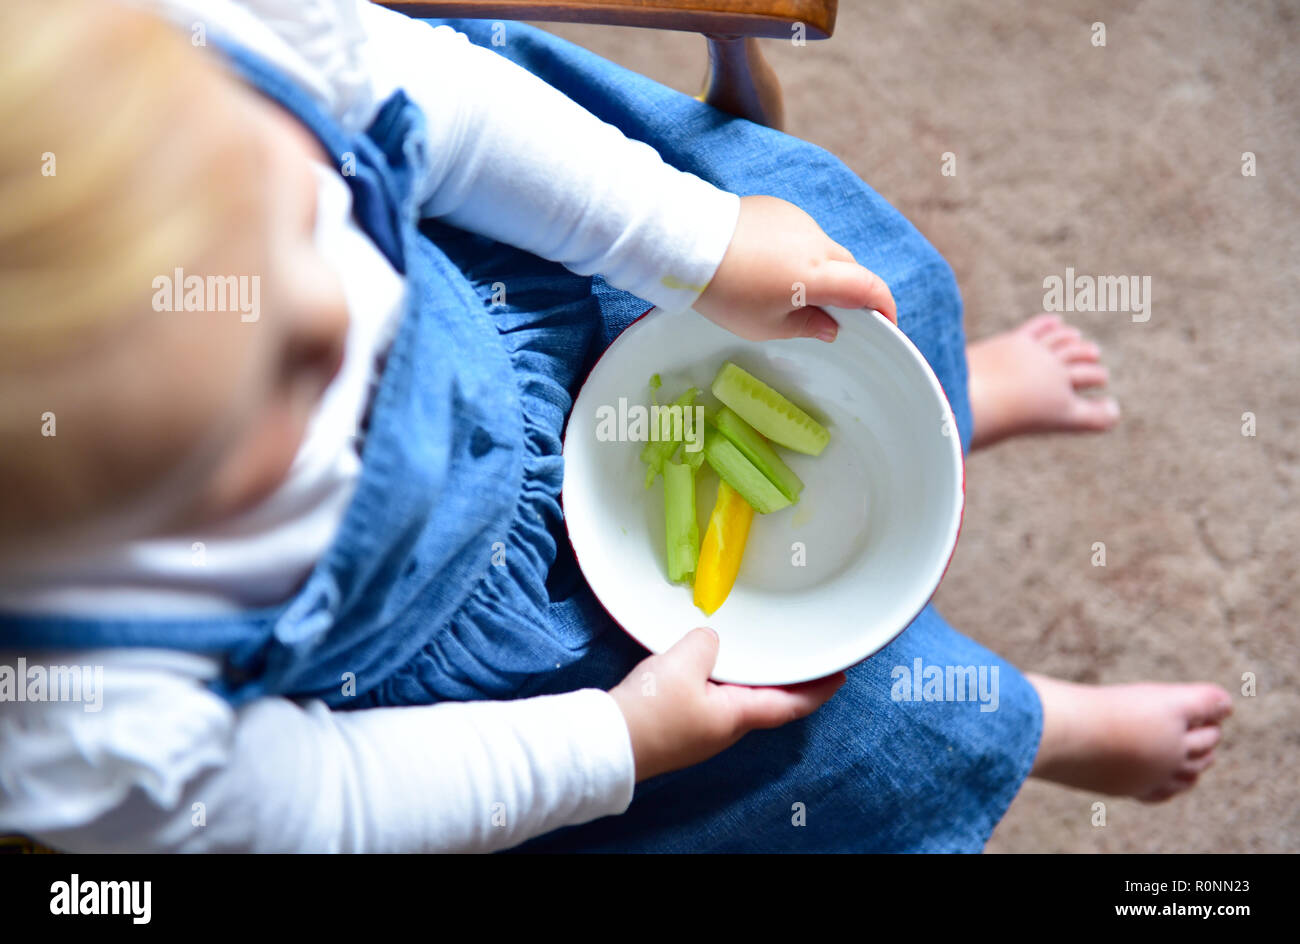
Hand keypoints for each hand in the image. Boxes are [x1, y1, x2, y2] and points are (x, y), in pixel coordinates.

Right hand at [608, 627, 845, 781]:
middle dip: (787, 680)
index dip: (818, 689)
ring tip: (762, 654)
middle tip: (803, 656)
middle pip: (768, 702)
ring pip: (738, 700)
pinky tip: (712, 664)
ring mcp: (702, 731)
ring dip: (754, 680)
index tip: (840, 674)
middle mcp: (725, 729)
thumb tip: (709, 640)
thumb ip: (706, 643)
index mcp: (737, 716)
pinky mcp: (680, 727)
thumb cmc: (652, 709)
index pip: (791, 704)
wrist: (606, 743)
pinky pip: (712, 699)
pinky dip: (724, 681)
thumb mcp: (683, 662)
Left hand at [694, 195, 896, 342]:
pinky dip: (798, 252)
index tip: (886, 322)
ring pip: (825, 249)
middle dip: (849, 290)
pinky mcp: (779, 209)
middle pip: (849, 267)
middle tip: (831, 313)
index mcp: (818, 275)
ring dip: (820, 269)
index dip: (884, 306)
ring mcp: (798, 221)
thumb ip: (806, 326)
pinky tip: (769, 266)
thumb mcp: (766, 326)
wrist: (689, 245)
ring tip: (787, 289)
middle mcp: (816, 243)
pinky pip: (801, 233)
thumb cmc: (726, 293)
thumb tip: (831, 328)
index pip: (869, 288)